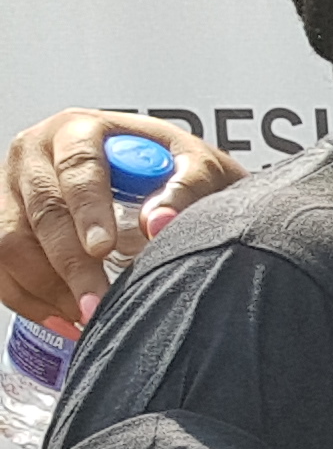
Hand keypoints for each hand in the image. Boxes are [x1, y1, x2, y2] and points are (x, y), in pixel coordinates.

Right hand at [3, 111, 240, 328]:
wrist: (157, 175)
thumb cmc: (174, 169)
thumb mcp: (198, 167)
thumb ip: (189, 187)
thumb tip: (160, 222)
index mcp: (80, 130)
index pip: (77, 167)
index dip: (88, 210)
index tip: (104, 248)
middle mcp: (36, 154)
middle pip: (41, 211)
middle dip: (70, 264)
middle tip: (99, 303)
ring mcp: (12, 188)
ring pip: (11, 241)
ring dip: (46, 287)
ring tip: (88, 316)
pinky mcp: (5, 220)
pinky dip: (26, 298)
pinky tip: (63, 318)